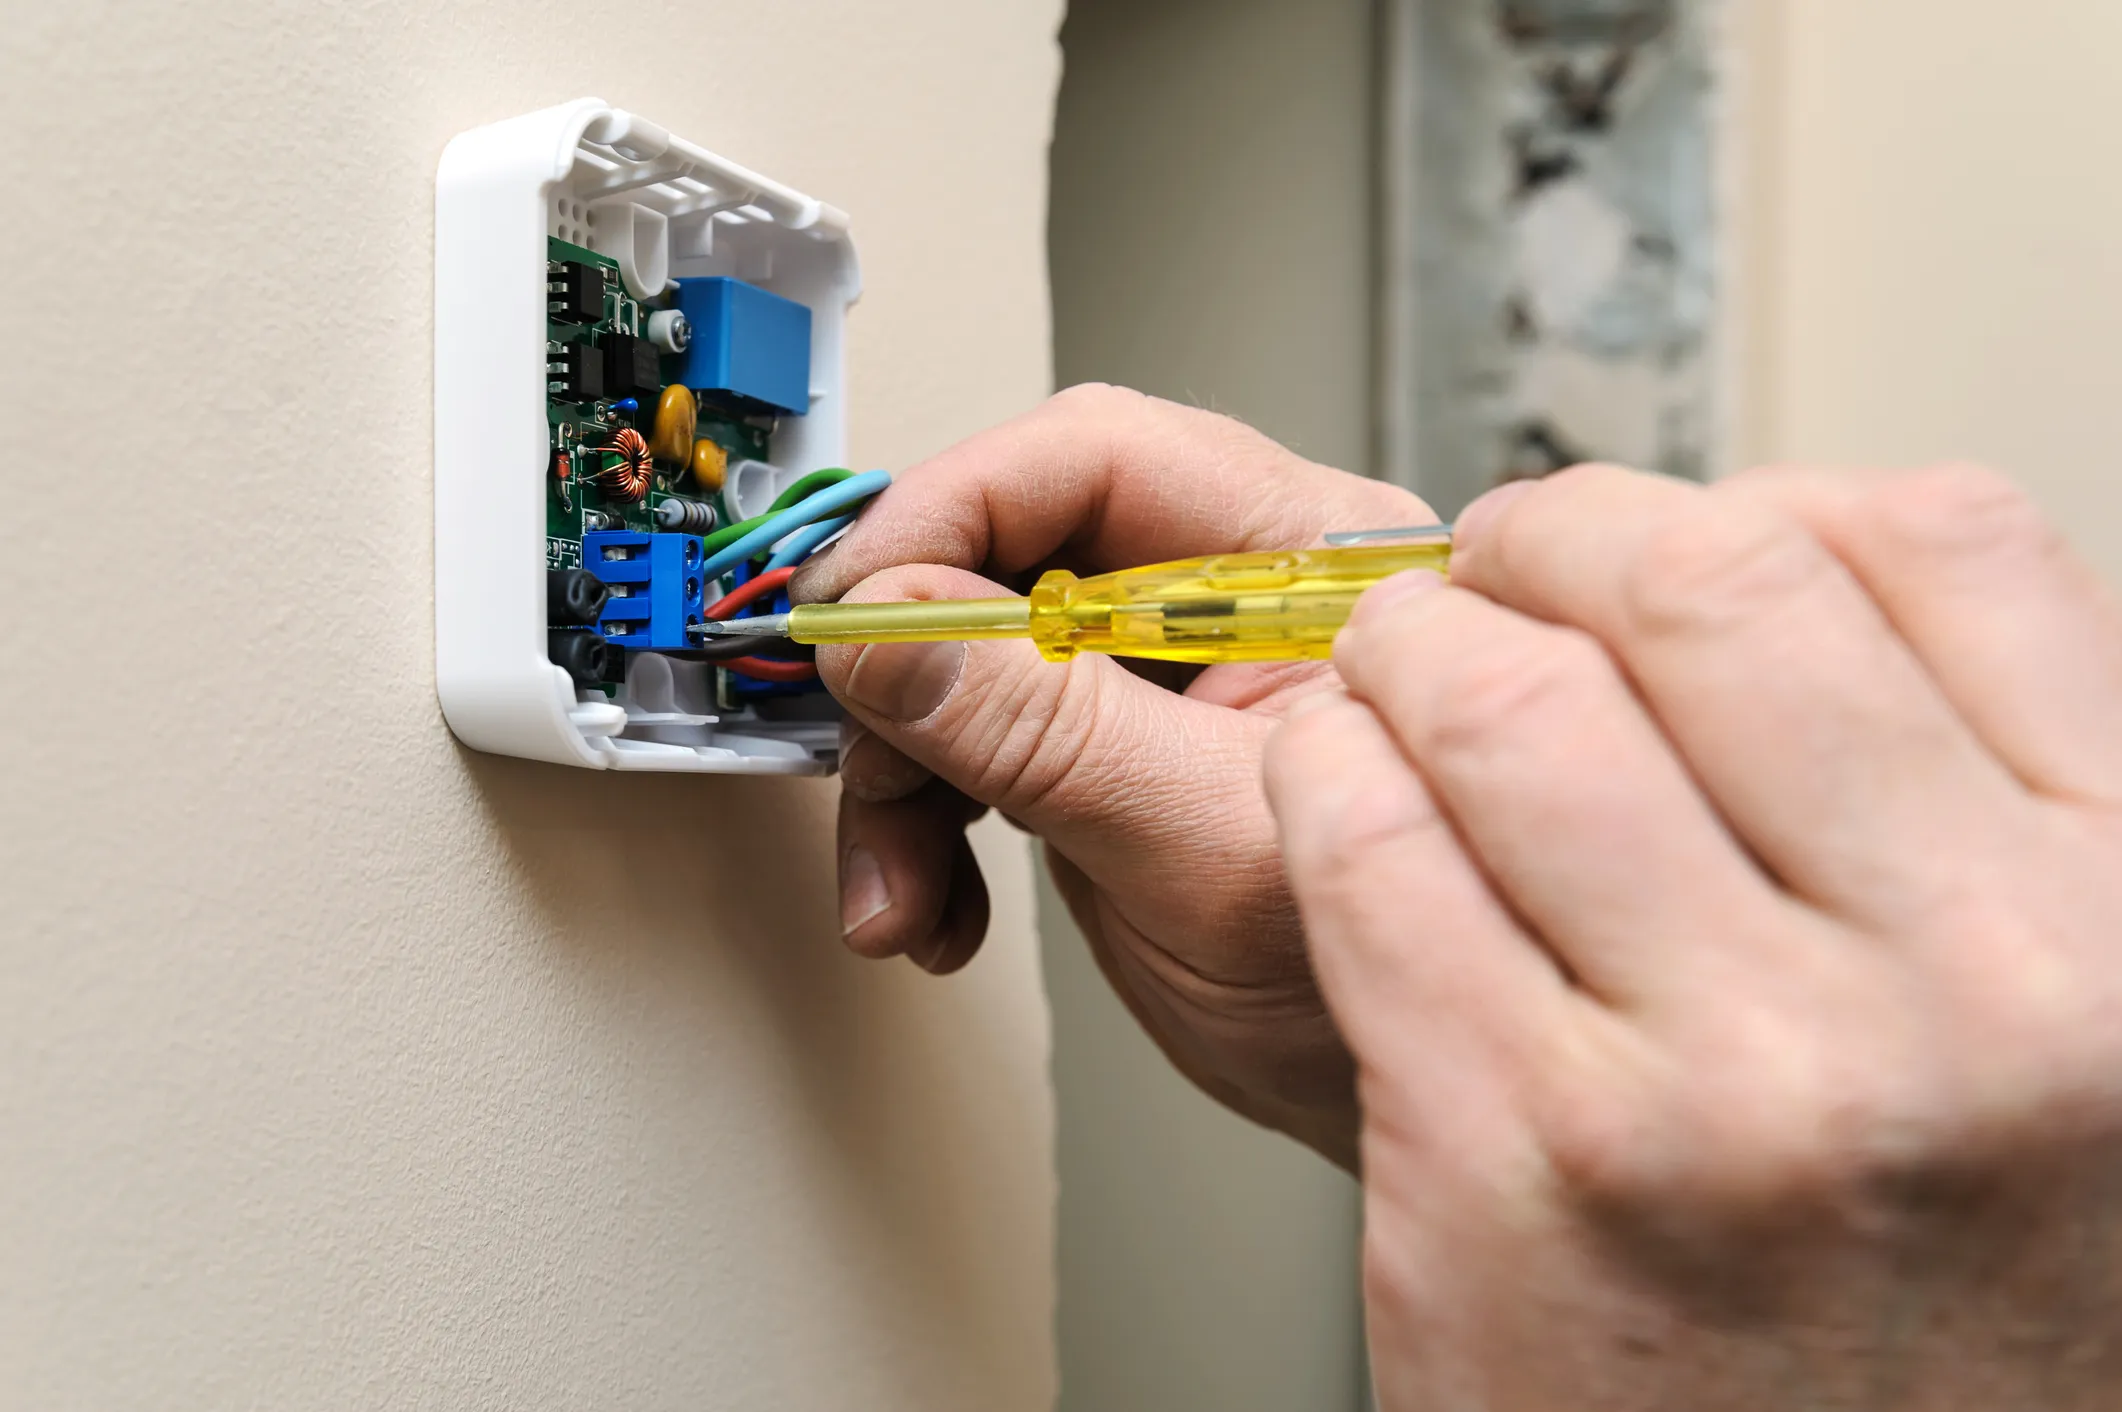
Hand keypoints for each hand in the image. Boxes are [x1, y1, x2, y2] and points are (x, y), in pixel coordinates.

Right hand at [794, 384, 1433, 1164]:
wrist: (1385, 1101)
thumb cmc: (1373, 996)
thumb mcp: (1204, 853)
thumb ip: (1047, 733)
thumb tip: (892, 628)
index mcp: (1310, 570)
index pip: (1102, 458)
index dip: (956, 511)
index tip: (855, 604)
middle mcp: (1234, 598)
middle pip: (1017, 548)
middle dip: (915, 667)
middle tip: (871, 756)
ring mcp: (1165, 671)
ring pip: (971, 648)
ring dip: (902, 763)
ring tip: (899, 882)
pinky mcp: (1113, 740)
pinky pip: (975, 732)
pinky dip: (923, 814)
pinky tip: (932, 894)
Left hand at [1266, 462, 2121, 1407]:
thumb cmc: (1943, 1315)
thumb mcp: (2081, 1047)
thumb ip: (1978, 813)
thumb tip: (1803, 571)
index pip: (1939, 545)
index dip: (1759, 503)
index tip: (1667, 544)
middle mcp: (1965, 986)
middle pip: (1705, 580)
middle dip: (1554, 536)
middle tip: (1497, 571)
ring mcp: (1728, 1083)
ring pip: (1502, 699)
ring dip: (1408, 647)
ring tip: (1393, 677)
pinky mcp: (1513, 1168)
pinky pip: (1365, 851)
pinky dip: (1324, 776)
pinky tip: (1340, 790)